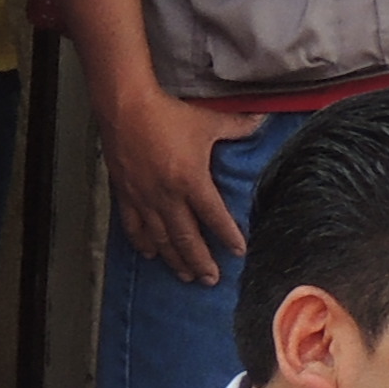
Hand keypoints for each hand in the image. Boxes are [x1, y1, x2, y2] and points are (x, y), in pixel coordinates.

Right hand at [100, 76, 261, 285]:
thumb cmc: (167, 114)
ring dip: (175, 260)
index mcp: (191, 181)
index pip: (214, 217)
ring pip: (161, 239)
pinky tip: (150, 255)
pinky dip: (143, 244)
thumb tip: (263, 119)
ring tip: (186, 276)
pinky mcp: (126, 195)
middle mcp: (167, 197)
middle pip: (187, 238)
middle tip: (211, 279)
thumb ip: (237, 126)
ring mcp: (144, 199)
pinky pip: (134, 228)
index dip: (228, 236)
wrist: (125, 107)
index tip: (239, 252)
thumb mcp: (207, 120)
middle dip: (201, 261)